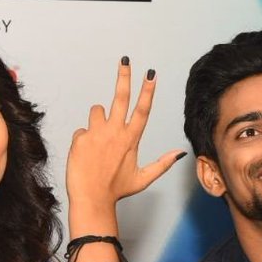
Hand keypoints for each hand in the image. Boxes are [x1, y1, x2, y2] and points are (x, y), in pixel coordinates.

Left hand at [66, 58, 184, 211]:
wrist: (91, 200)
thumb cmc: (116, 190)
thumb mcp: (142, 178)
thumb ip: (162, 164)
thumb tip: (180, 154)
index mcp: (131, 139)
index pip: (142, 110)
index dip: (147, 91)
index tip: (151, 74)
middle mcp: (115, 132)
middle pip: (121, 98)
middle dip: (124, 77)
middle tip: (125, 61)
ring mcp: (96, 133)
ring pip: (96, 112)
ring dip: (97, 120)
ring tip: (97, 142)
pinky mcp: (80, 138)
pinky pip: (81, 131)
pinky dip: (83, 140)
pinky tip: (85, 155)